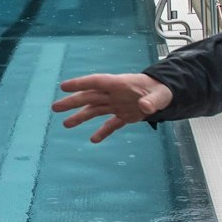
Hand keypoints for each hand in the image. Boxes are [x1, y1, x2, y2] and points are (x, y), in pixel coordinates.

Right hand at [52, 73, 173, 142]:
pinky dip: (103, 132)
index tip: (64, 87)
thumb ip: (153, 101)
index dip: (80, 83)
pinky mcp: (124, 116)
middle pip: (89, 97)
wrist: (165, 94)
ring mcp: (117, 105)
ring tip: (66, 124)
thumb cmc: (162, 90)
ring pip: (95, 110)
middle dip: (72, 102)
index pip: (96, 82)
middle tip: (55, 108)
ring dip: (80, 117)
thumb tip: (146, 107)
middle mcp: (114, 94)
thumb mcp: (160, 95)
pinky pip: (111, 124)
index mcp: (120, 84)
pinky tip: (93, 140)